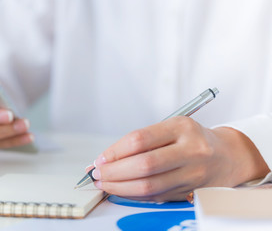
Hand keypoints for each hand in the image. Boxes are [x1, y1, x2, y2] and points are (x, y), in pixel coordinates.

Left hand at [88, 116, 269, 201]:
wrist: (227, 156)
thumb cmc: (192, 139)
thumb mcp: (171, 127)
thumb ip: (142, 141)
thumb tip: (107, 157)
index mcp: (181, 127)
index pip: (140, 140)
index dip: (115, 152)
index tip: (100, 159)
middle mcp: (190, 150)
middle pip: (144, 165)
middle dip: (114, 173)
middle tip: (97, 174)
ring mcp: (193, 173)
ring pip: (149, 186)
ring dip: (120, 188)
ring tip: (105, 184)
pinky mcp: (191, 191)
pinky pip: (156, 197)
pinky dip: (134, 195)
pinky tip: (122, 191)